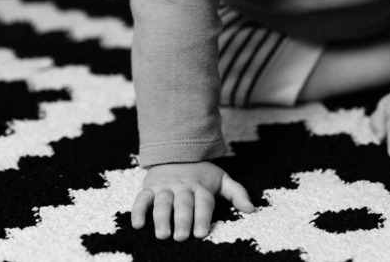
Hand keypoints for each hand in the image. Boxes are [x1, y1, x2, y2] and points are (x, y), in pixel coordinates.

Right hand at [131, 161, 255, 240]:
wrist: (176, 151)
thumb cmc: (201, 173)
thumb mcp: (221, 179)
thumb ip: (236, 193)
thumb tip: (251, 210)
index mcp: (200, 187)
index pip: (203, 202)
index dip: (202, 217)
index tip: (201, 233)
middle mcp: (182, 187)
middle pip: (182, 204)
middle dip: (182, 220)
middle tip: (181, 237)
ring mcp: (165, 187)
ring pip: (162, 202)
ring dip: (161, 218)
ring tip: (162, 235)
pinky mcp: (149, 187)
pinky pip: (142, 198)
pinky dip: (138, 210)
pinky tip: (138, 225)